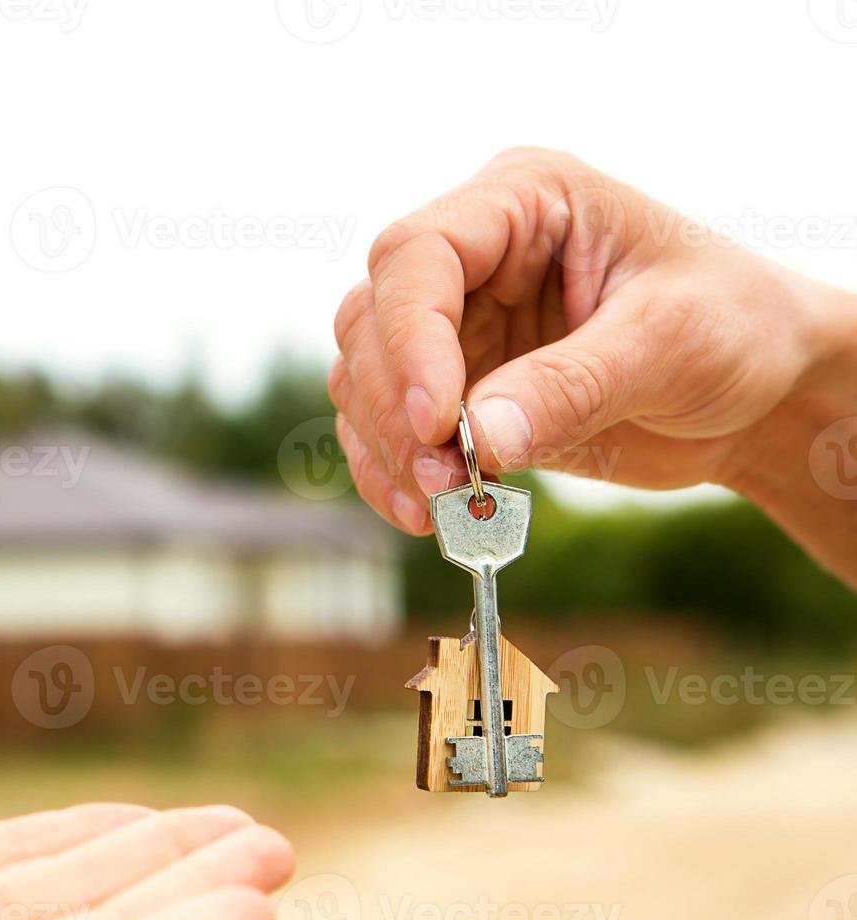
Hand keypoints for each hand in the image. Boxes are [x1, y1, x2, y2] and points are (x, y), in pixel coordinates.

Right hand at [330, 147, 856, 583]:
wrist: (760, 389)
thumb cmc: (737, 328)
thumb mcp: (670, 343)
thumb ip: (572, 385)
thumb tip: (476, 438)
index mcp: (524, 199)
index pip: (419, 255)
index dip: (409, 338)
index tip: (437, 421)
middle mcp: (474, 254)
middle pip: (373, 317)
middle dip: (394, 406)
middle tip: (439, 479)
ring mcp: (457, 320)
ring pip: (365, 376)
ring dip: (387, 447)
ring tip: (440, 504)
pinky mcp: (456, 385)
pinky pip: (388, 426)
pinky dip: (393, 473)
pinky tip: (426, 513)